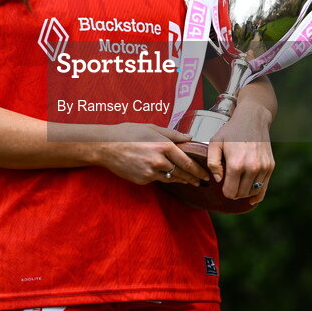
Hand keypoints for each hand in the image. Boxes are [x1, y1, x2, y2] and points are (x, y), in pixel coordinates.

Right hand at [95, 123, 211, 186]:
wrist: (106, 147)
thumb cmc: (128, 133)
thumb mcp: (151, 128)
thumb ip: (172, 134)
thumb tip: (189, 136)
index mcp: (164, 146)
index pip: (187, 162)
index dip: (198, 170)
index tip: (205, 175)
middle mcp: (159, 161)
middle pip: (181, 173)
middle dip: (192, 179)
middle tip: (200, 182)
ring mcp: (150, 173)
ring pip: (170, 178)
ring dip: (179, 180)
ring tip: (187, 181)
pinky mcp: (142, 180)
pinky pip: (156, 179)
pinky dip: (160, 176)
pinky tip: (163, 174)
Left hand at [206, 103, 273, 205]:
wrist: (253, 118)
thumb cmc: (231, 131)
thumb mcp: (215, 142)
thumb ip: (213, 163)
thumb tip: (219, 180)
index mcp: (236, 164)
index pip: (230, 192)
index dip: (225, 192)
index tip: (223, 186)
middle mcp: (252, 168)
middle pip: (241, 194)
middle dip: (234, 193)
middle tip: (229, 185)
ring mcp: (263, 167)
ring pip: (252, 192)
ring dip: (244, 192)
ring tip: (238, 185)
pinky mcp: (270, 166)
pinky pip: (264, 187)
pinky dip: (257, 194)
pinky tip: (252, 199)